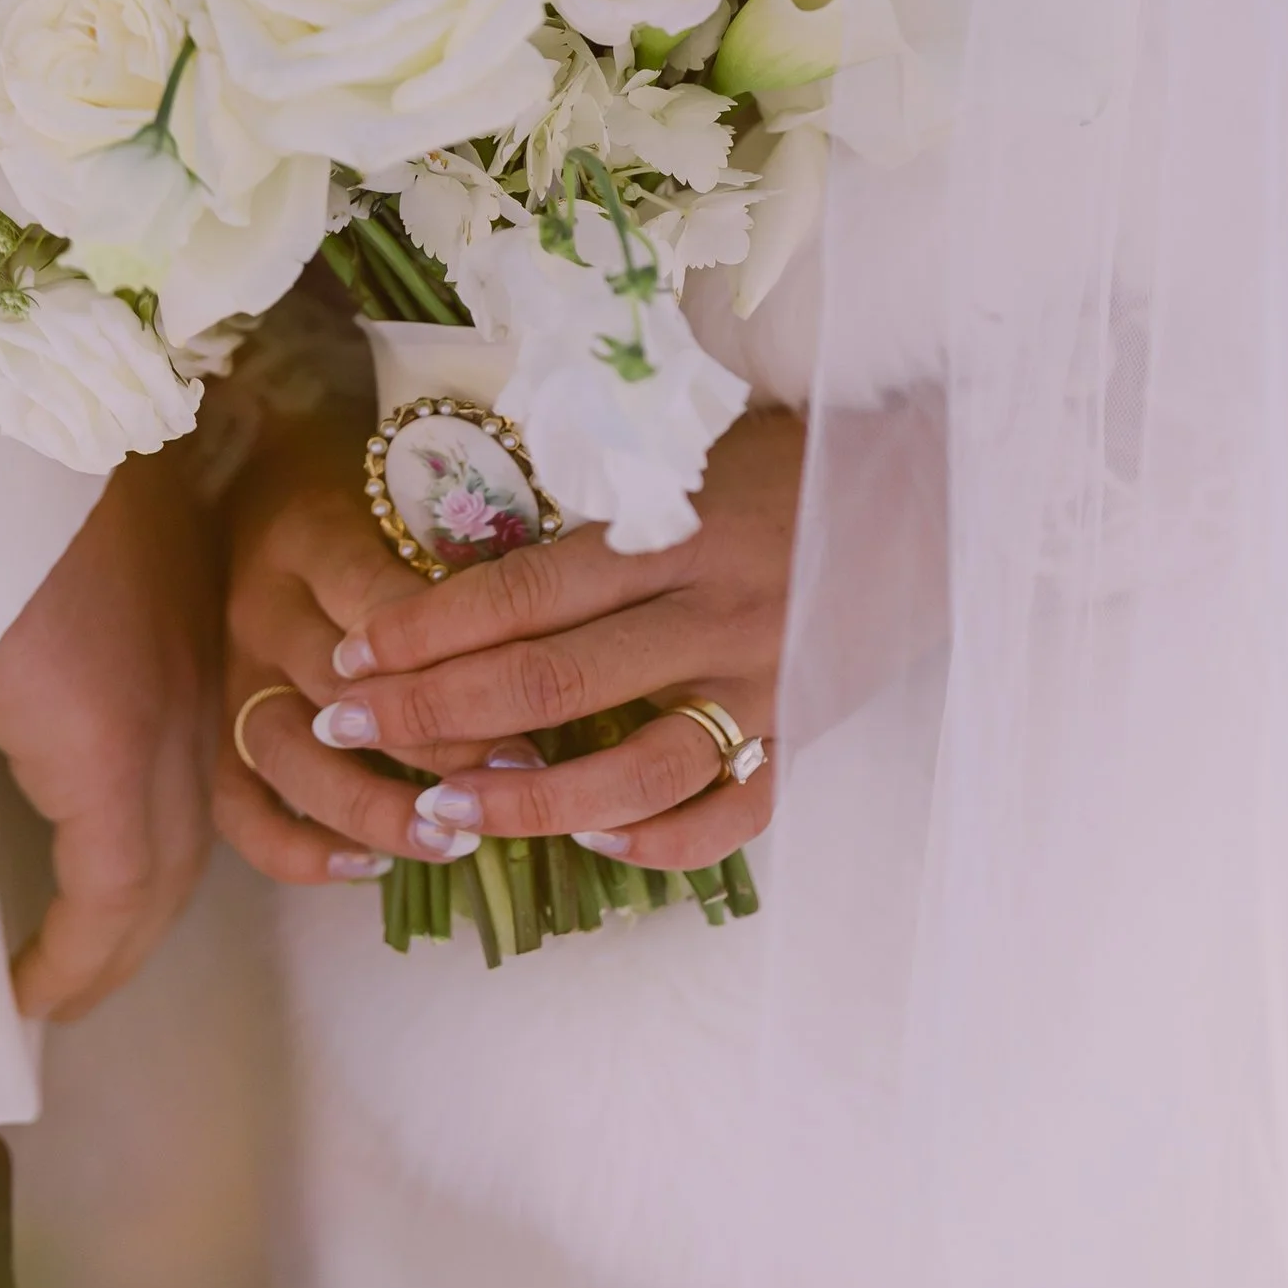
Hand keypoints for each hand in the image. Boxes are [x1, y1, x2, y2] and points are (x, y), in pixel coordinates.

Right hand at [0, 452, 216, 1021]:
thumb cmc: (12, 453)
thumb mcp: (64, 520)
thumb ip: (78, 579)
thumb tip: (34, 620)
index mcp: (188, 611)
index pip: (206, 750)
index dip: (177, 822)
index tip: (135, 886)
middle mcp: (194, 668)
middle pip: (195, 823)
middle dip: (152, 907)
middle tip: (99, 969)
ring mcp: (163, 709)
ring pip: (162, 867)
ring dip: (119, 941)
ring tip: (66, 991)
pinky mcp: (111, 750)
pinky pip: (110, 887)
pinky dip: (83, 950)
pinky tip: (38, 990)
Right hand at [214, 412, 505, 888]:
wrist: (253, 475)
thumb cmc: (364, 488)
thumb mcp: (409, 490)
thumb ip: (466, 549)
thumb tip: (571, 624)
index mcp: (311, 536)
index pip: (382, 606)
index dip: (457, 660)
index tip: (543, 707)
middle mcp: (261, 607)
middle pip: (340, 691)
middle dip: (432, 745)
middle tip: (519, 780)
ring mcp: (230, 673)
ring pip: (286, 757)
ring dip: (369, 808)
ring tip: (450, 839)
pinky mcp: (213, 727)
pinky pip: (239, 807)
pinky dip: (296, 849)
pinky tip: (367, 869)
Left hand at [216, 407, 803, 886]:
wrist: (944, 485)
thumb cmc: (800, 452)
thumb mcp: (695, 446)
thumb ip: (605, 498)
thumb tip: (476, 545)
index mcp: (675, 528)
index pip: (522, 588)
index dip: (424, 626)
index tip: (350, 652)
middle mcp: (711, 611)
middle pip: (546, 680)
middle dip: (429, 709)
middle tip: (344, 728)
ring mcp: (762, 682)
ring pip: (627, 770)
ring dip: (522, 798)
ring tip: (438, 810)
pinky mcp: (804, 731)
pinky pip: (729, 814)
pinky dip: (658, 839)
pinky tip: (592, 841)